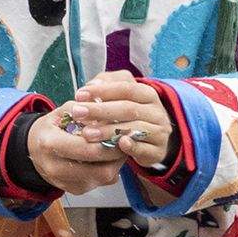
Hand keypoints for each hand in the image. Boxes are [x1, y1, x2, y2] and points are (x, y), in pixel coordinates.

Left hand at [60, 72, 175, 173]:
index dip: (102, 90)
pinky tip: (118, 144)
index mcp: (147, 94)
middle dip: (100, 110)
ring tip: (87, 134)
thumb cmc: (127, 114)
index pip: (126, 88)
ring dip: (108, 131)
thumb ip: (106, 86)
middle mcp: (157, 112)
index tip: (78, 95)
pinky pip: (144, 149)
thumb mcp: (119, 97)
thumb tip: (91, 85)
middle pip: (128, 108)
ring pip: (135, 129)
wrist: (151, 140)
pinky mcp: (158, 151)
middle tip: (77, 113)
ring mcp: (160, 132)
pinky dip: (131, 147)